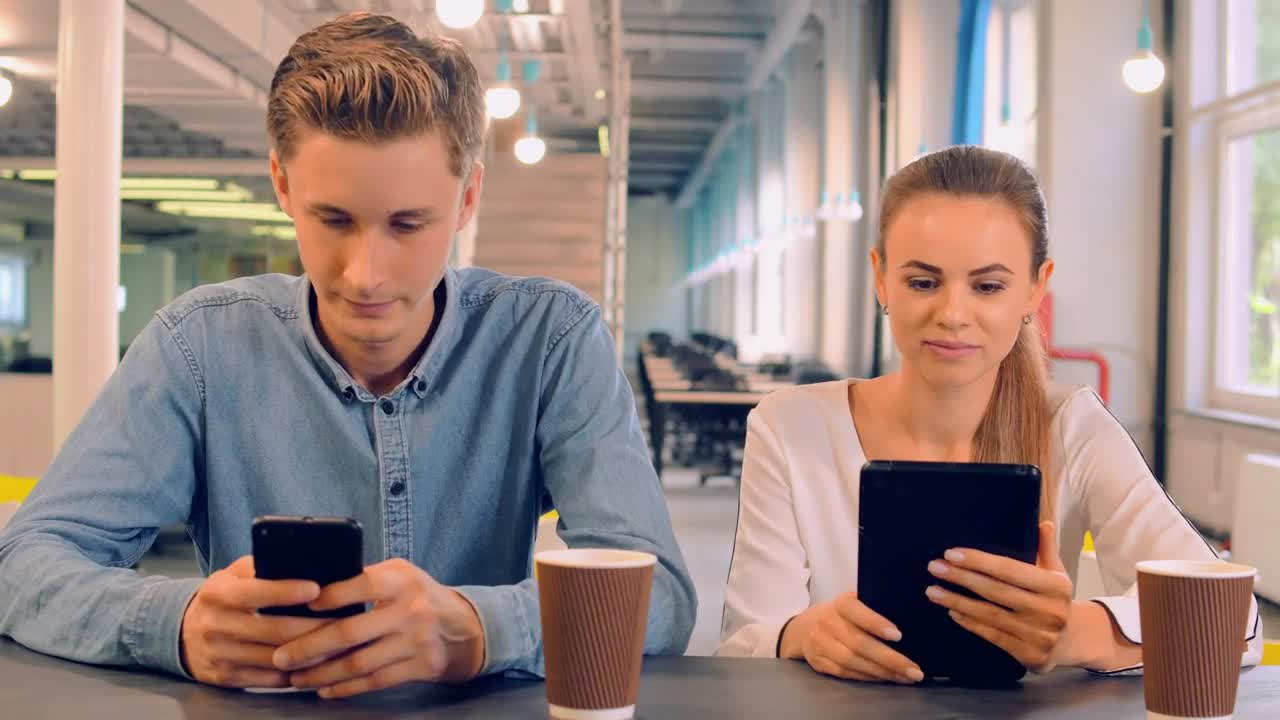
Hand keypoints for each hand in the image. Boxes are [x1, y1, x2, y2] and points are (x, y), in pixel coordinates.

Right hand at [180, 556, 328, 687]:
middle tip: (343, 621)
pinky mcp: (226, 678)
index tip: (316, 589)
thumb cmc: (222, 598)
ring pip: (275, 658)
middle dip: (314, 626)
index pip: (255, 592)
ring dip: (311, 653)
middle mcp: (216, 625)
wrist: (181, 633)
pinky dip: (295, 673)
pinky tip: (316, 663)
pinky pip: (268, 680)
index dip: (287, 591)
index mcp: (219, 594)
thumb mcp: (232, 574)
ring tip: (338, 643)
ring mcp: (220, 655)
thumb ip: (260, 567)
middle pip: (274, 630)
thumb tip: (302, 563)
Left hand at [272, 558, 485, 697]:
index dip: (327, 598)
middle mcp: (411, 609)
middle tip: (280, 656)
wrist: (467, 628)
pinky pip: (375, 681)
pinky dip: (346, 688)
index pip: (358, 585)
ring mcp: (417, 640)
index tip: (297, 608)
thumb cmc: (421, 597)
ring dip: (321, 674)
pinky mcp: (422, 666)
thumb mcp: (401, 576)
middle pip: (349, 632)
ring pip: (358, 662)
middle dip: (308, 647)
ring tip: (295, 678)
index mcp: (401, 580)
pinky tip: (325, 689)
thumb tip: (312, 589)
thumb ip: (365, 579)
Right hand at [779, 591, 924, 683]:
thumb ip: (873, 608)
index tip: (898, 635)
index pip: (857, 611)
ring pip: (853, 661)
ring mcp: (820, 644)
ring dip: (882, 672)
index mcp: (840, 604)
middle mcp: (827, 622)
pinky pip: (846, 673)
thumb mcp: (852, 603)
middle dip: (890, 659)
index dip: (876, 623)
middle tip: (914, 670)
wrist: (803, 627)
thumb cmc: (840, 615)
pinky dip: (869, 677)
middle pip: (859, 643)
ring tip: (906, 677)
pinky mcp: (819, 662)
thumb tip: (910, 621)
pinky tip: (886, 678)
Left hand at [924, 521, 1073, 672]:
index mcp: (1056, 586)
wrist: (1072, 641)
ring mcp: (1039, 635)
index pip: (1010, 570)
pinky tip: (952, 611)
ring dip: (957, 601)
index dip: (979, 561)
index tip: (951, 553)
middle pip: (995, 591)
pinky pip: (992, 635)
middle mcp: (1049, 611)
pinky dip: (970, 622)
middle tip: (935, 567)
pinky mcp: (1028, 654)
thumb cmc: (1055, 600)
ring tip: (933, 590)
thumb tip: (1042, 523)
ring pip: (989, 614)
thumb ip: (1046, 548)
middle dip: (961, 578)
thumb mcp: (1057, 573)